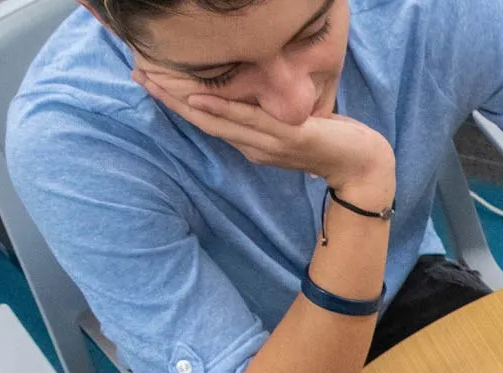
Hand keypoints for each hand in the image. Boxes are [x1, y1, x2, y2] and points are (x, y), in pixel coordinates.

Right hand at [131, 69, 394, 196]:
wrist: (364, 166)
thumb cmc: (332, 142)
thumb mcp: (291, 125)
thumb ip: (268, 116)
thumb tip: (252, 94)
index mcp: (252, 144)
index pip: (208, 121)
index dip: (177, 102)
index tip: (151, 81)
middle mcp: (253, 147)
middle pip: (202, 121)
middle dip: (169, 99)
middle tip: (138, 75)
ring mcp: (268, 144)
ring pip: (218, 121)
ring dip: (184, 102)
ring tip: (157, 82)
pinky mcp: (288, 137)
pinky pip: (249, 120)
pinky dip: (223, 109)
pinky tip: (201, 98)